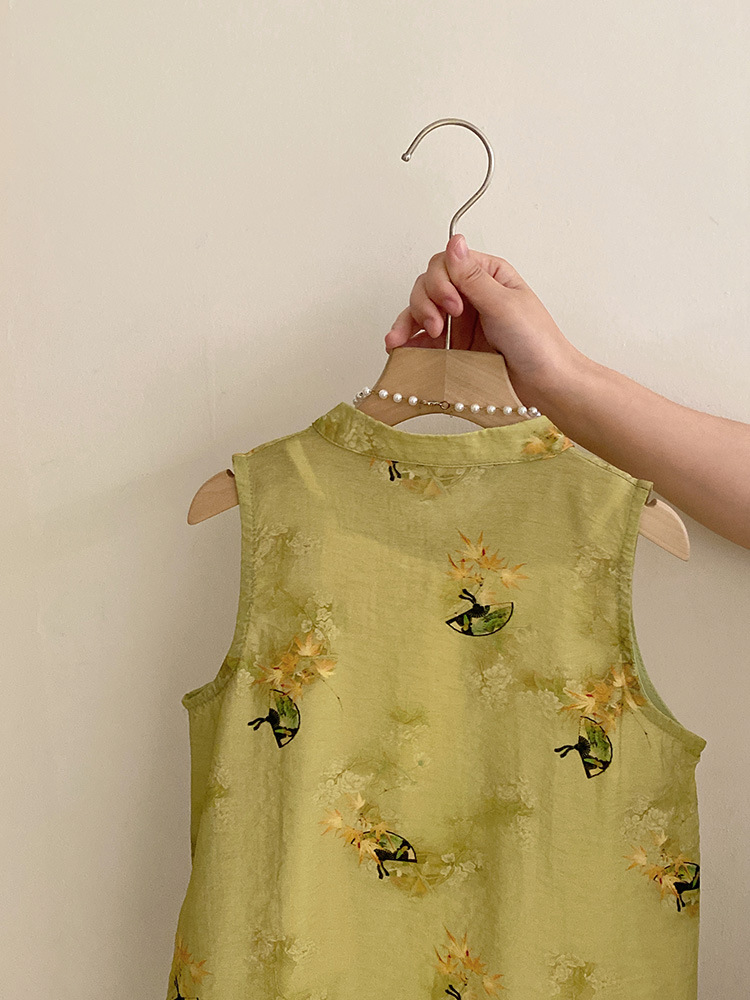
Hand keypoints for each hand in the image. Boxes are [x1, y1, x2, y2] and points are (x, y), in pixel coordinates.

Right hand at [384, 233, 588, 403]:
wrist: (544, 385)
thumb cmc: (537, 344)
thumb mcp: (505, 304)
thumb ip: (473, 277)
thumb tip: (455, 242)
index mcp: (487, 276)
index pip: (446, 263)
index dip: (441, 282)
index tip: (454, 306)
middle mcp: (471, 295)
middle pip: (428, 285)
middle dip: (425, 303)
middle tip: (439, 325)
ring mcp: (460, 322)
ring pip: (419, 310)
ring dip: (408, 321)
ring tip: (402, 340)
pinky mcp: (453, 348)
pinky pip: (422, 340)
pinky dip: (408, 343)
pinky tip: (399, 349)